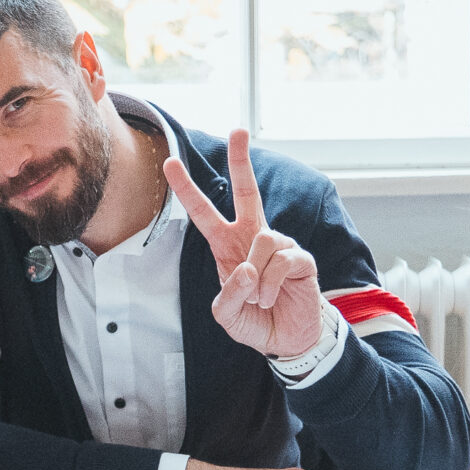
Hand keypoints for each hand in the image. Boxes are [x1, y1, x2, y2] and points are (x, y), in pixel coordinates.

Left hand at [165, 128, 324, 358]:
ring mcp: (279, 245)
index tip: (168, 163)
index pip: (204, 212)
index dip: (187, 189)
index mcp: (228, 246)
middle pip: (248, 191)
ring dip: (256, 277)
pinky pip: (281, 260)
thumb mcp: (227, 315)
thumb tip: (247, 268)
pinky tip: (272, 298)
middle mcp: (253, 238)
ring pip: (262, 240)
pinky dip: (271, 285)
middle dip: (241, 160)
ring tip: (260, 298)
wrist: (289, 340)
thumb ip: (228, 295)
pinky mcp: (301, 259)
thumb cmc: (256, 321)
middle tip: (238, 129)